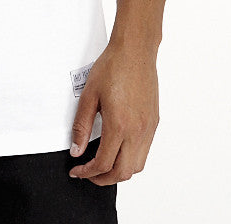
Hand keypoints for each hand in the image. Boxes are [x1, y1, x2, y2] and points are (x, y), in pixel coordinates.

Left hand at [68, 40, 159, 185]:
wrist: (135, 50)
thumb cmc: (112, 67)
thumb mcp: (89, 95)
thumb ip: (81, 126)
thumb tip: (77, 150)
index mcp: (119, 125)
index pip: (104, 164)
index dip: (87, 172)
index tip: (77, 170)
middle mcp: (137, 131)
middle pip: (123, 172)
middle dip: (103, 179)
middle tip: (88, 174)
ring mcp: (148, 128)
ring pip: (137, 166)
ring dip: (119, 172)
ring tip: (103, 165)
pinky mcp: (154, 122)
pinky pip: (144, 151)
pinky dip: (131, 159)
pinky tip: (118, 149)